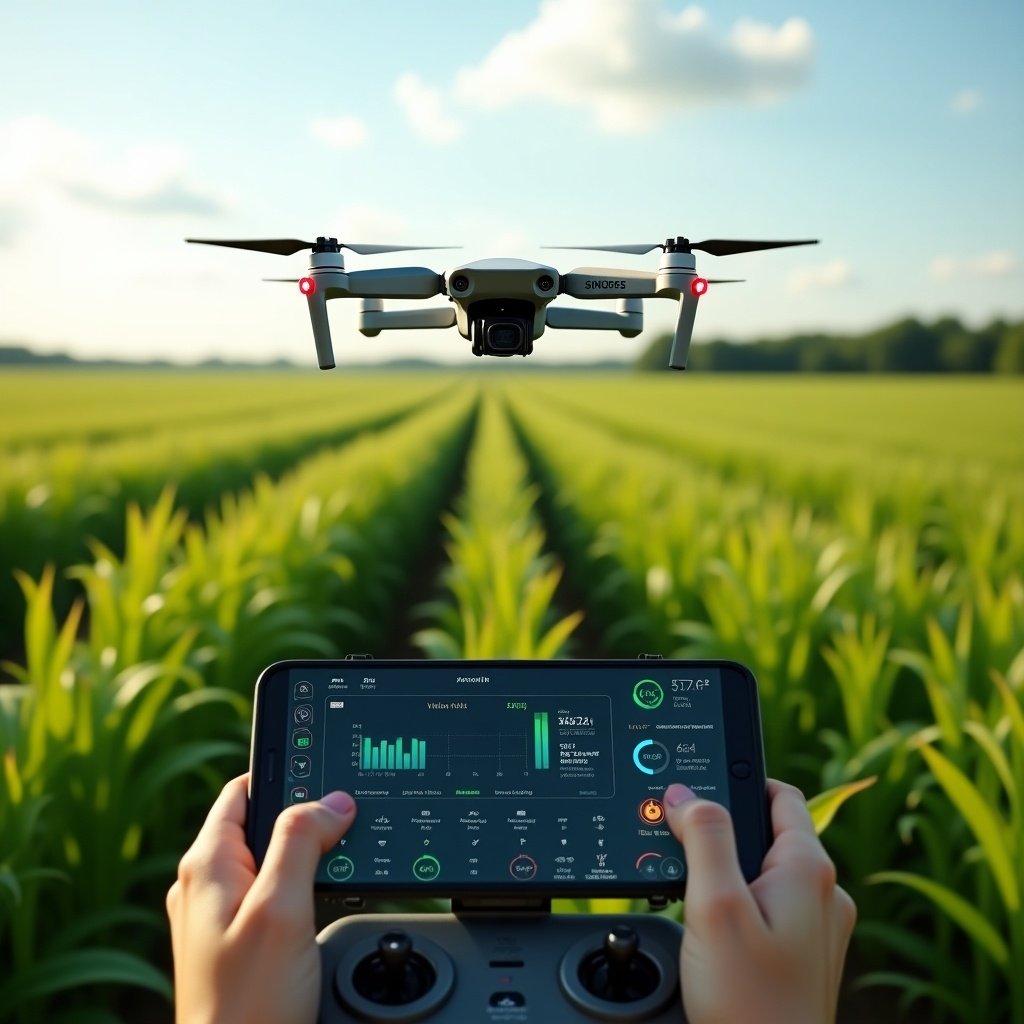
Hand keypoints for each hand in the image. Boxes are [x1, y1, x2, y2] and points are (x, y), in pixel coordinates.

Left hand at [166, 774, 356, 1023]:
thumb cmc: (248, 1003)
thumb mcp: (281, 908)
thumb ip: (302, 843)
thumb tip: (332, 801)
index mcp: (208, 864)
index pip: (244, 788)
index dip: (287, 774)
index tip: (326, 772)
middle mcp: (206, 885)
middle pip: (263, 822)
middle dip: (305, 818)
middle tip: (346, 823)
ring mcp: (219, 916)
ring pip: (270, 859)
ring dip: (307, 855)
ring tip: (340, 861)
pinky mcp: (236, 943)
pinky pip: (271, 893)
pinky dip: (302, 886)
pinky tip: (325, 899)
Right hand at [663, 780, 855, 1023]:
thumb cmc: (749, 1004)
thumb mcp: (714, 906)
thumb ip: (704, 839)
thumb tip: (687, 793)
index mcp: (807, 869)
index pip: (778, 793)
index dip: (736, 779)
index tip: (699, 784)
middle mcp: (823, 893)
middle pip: (769, 831)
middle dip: (725, 831)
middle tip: (683, 844)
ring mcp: (818, 928)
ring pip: (767, 871)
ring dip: (730, 870)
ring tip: (695, 896)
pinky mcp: (806, 956)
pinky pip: (771, 906)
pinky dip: (741, 902)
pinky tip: (714, 928)